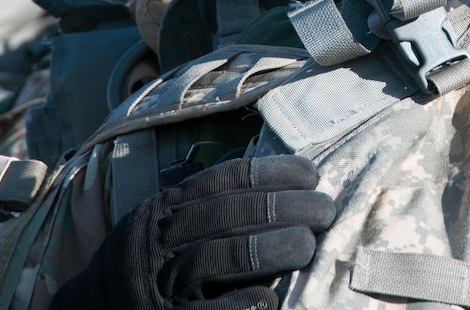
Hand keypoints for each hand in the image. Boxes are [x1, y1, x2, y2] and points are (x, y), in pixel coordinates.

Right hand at [50, 154, 335, 308]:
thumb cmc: (144, 270)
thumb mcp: (162, 228)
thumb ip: (205, 205)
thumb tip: (274, 180)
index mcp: (159, 211)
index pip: (224, 180)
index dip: (273, 172)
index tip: (311, 174)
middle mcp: (154, 241)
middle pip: (232, 212)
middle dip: (287, 208)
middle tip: (325, 210)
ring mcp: (155, 283)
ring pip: (225, 253)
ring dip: (275, 247)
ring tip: (308, 245)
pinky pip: (215, 308)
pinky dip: (247, 300)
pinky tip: (271, 298)